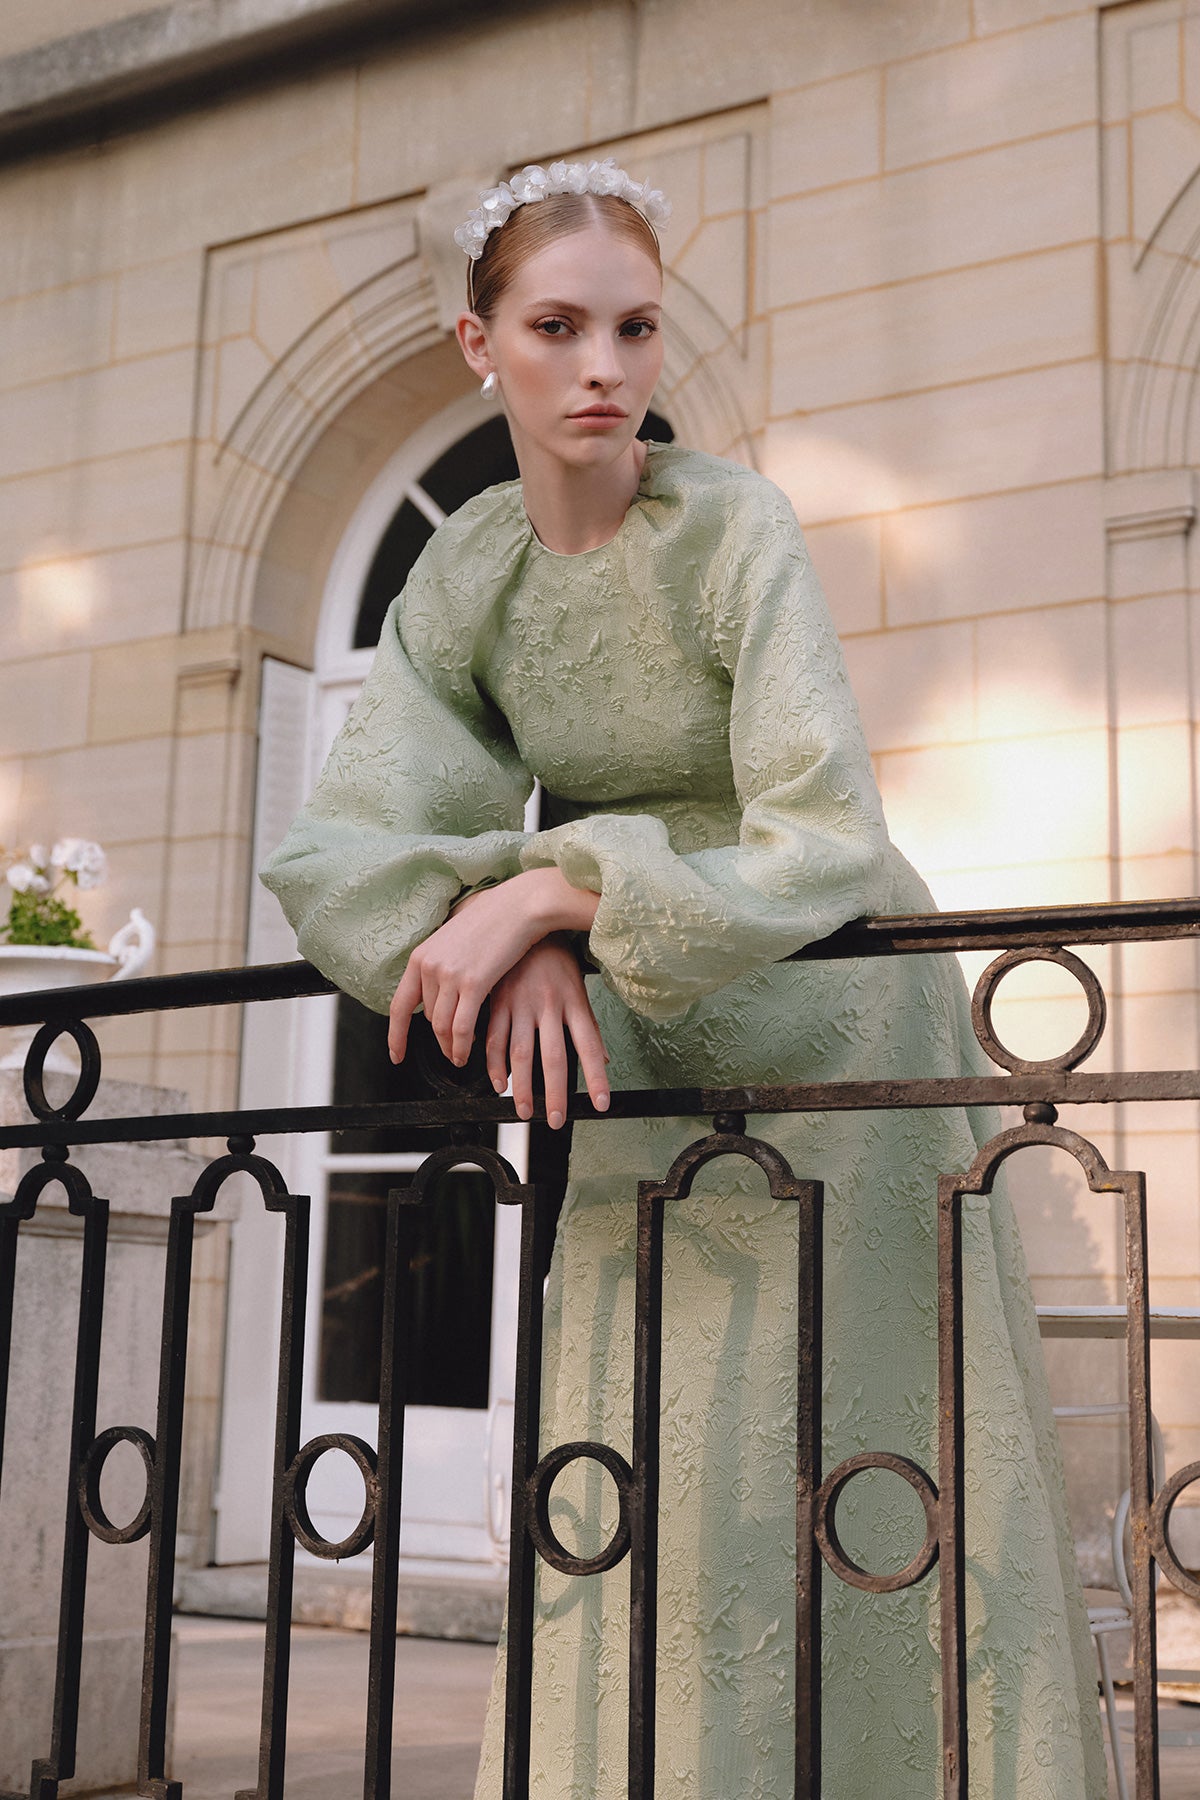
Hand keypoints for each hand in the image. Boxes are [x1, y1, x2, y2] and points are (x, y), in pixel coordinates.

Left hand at [387, 867, 598, 1067]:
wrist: (519, 906)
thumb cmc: (493, 922)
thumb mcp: (454, 942)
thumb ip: (441, 966)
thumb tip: (436, 994)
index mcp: (421, 956)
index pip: (400, 1005)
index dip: (396, 1035)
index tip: (397, 1054)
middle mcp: (429, 966)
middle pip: (427, 1020)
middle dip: (438, 1042)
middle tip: (450, 1053)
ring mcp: (450, 975)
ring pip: (442, 1028)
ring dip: (451, 1048)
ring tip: (460, 1058)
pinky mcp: (474, 983)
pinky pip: (462, 1028)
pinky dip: (462, 1047)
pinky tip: (467, 1055)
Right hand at [486, 936, 609, 1126]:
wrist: (522, 917)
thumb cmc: (554, 957)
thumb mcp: (578, 987)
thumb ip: (588, 1026)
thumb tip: (605, 1059)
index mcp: (574, 1001)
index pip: (590, 1046)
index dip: (596, 1077)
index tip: (600, 1104)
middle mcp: (549, 1005)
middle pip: (555, 1058)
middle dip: (555, 1094)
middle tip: (556, 1120)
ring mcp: (521, 1003)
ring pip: (521, 1054)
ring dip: (522, 1088)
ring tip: (524, 1112)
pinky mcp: (498, 1001)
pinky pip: (494, 1039)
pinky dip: (495, 1065)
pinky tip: (499, 1083)